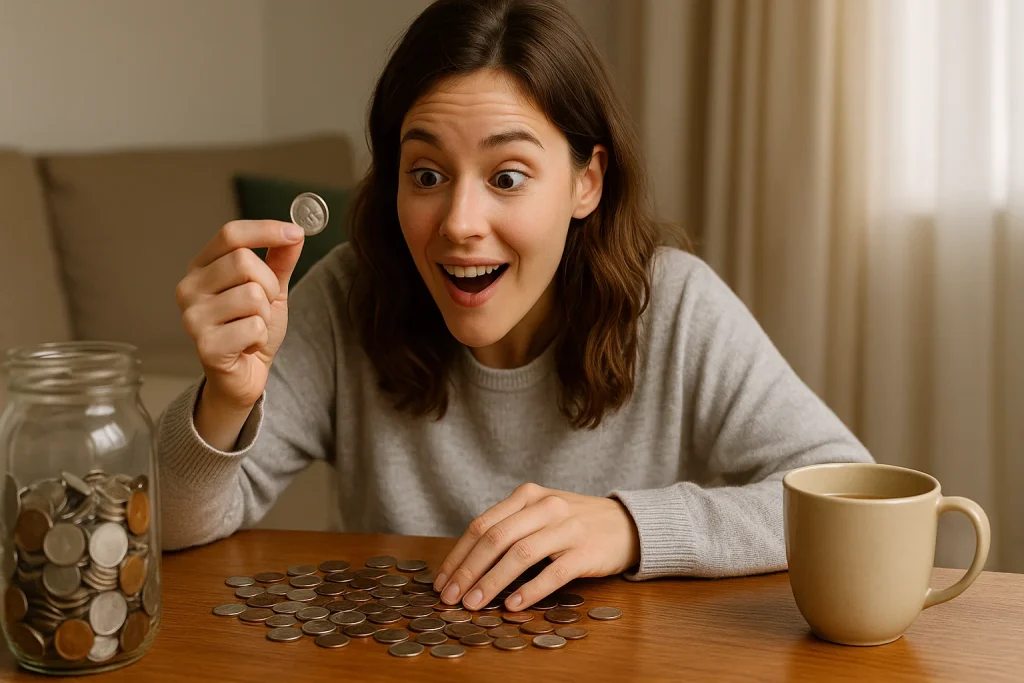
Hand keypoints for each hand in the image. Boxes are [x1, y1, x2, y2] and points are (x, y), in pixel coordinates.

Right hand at [175, 220, 304, 411]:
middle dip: (268, 285)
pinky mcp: (204, 345)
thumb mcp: (271, 289)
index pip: (230, 234)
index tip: (296, 232)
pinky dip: (261, 337)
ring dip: (265, 315)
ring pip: (252, 295)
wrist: (244, 375)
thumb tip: (296, 232)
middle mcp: (189, 288)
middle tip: (263, 306)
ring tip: (253, 327)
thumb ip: (280, 260)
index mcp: (202, 267)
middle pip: (244, 262)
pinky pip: (253, 327)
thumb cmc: (251, 328)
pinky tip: (248, 345)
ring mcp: (192, 317)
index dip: (265, 230)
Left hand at [433, 483, 640, 610]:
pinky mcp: (585, 551)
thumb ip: (510, 527)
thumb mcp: (540, 513)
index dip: (458, 555)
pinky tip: (513, 605)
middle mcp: (545, 507)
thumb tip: (466, 564)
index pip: (482, 524)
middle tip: (450, 597)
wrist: (627, 524)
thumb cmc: (575, 522)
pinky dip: (530, 590)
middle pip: (495, 538)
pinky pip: (553, 572)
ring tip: (474, 603)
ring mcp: (566, 528)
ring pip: (520, 554)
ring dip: (492, 582)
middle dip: (468, 570)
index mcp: (527, 496)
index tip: (442, 580)